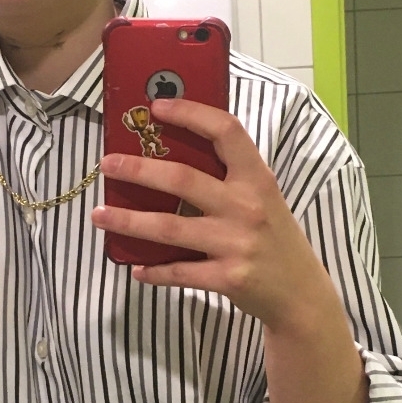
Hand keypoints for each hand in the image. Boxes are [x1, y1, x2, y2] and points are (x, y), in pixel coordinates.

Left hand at [91, 98, 336, 329]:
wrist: (302, 295)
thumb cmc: (274, 238)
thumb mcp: (263, 198)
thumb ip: (229, 177)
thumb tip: (170, 152)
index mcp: (257, 179)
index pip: (227, 132)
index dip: (191, 114)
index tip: (157, 107)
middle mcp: (247, 207)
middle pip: (183, 180)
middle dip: (139, 170)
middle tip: (107, 164)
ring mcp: (236, 244)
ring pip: (170, 228)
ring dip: (128, 221)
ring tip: (99, 214)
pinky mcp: (227, 278)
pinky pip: (178, 272)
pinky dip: (153, 270)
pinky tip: (134, 266)